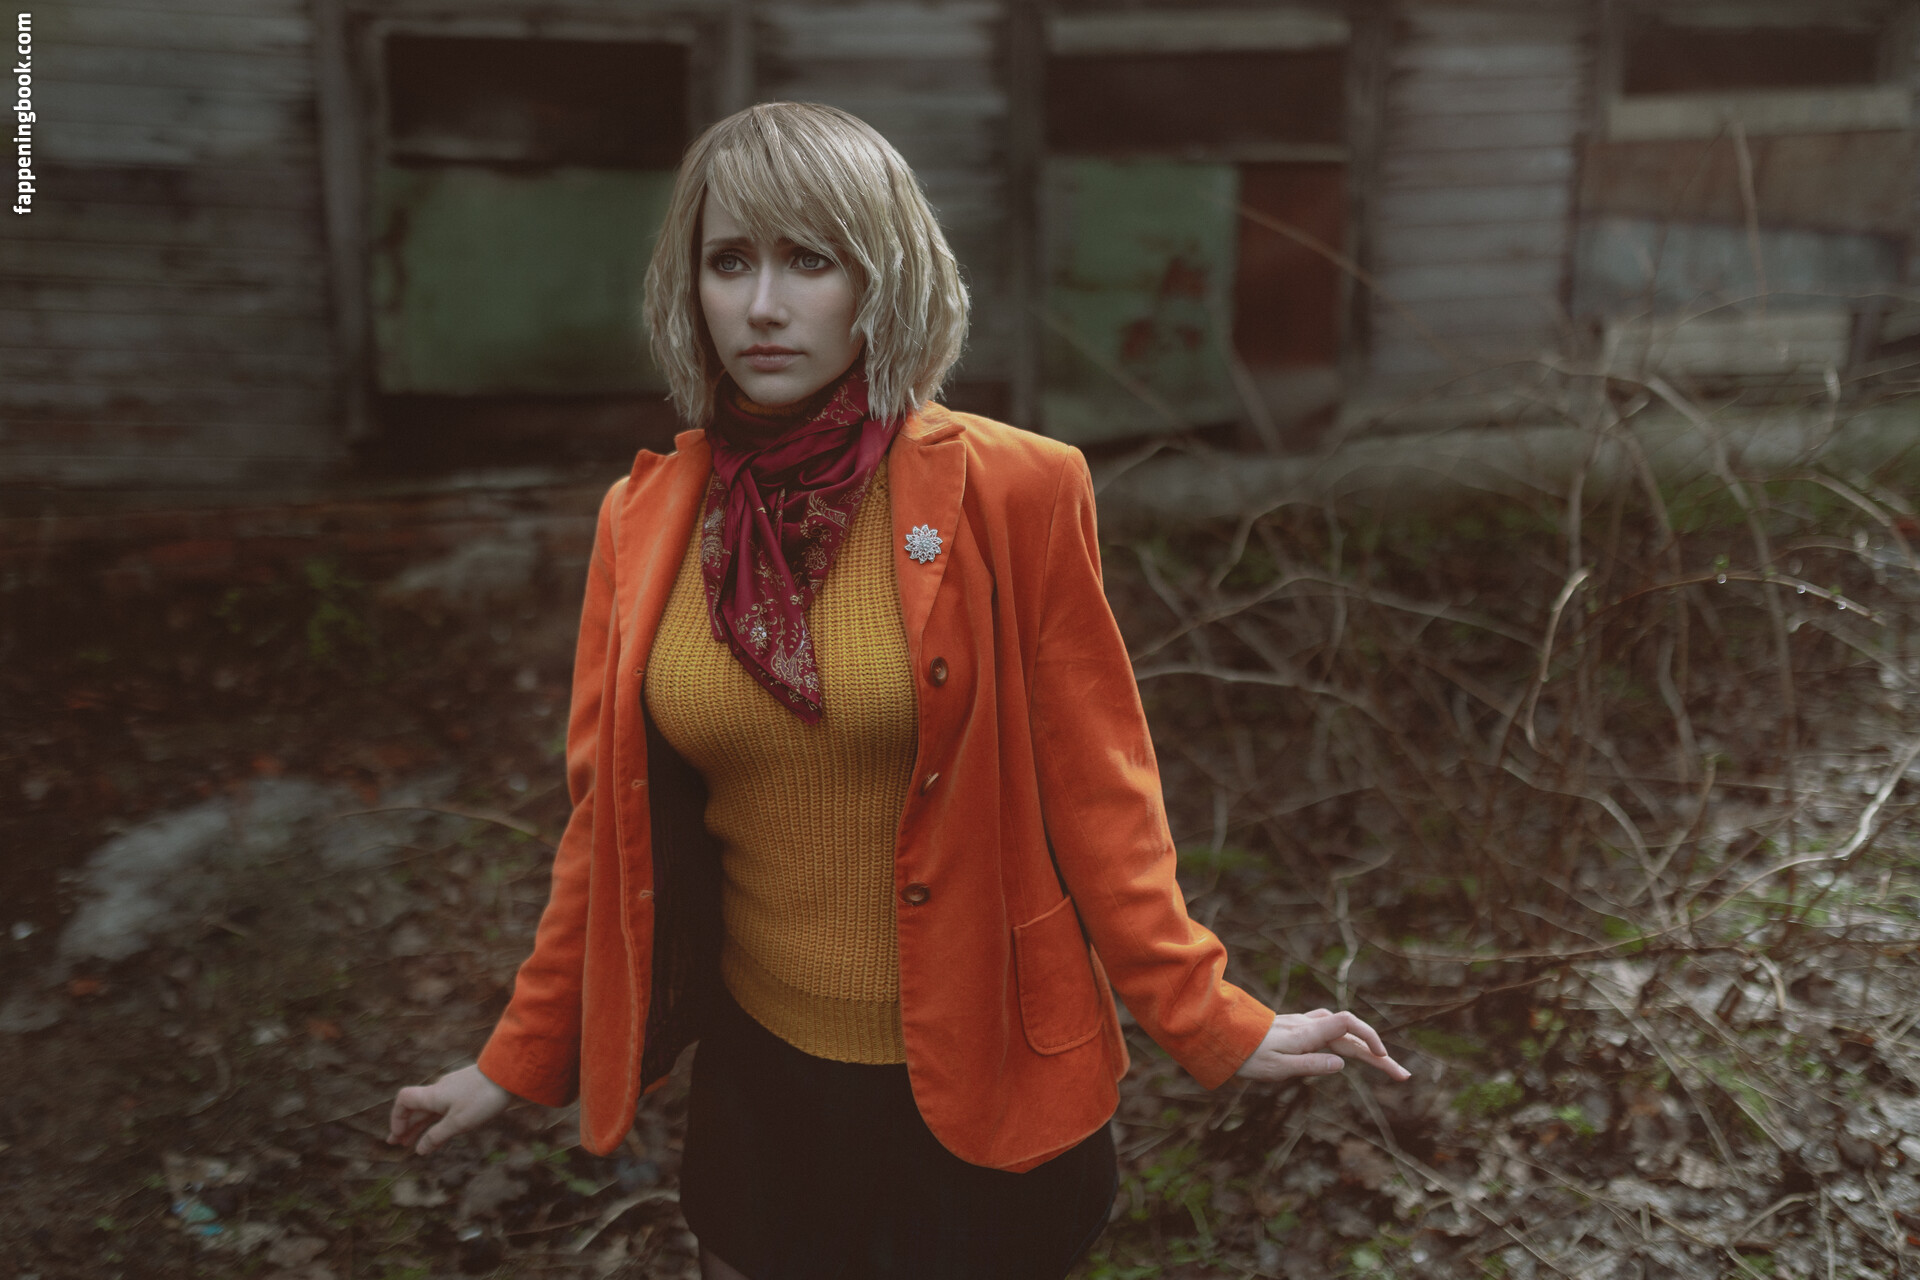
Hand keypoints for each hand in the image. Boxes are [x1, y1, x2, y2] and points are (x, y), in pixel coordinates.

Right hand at [387, 1064, 511, 1154]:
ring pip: (431, 1108)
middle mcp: (440, 1090)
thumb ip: (436, 1136)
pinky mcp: (467, 1090)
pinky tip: (440, 1130)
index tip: (399, 1135)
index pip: (404, 1100)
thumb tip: (419, 1150)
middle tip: (398, 1144)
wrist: (509, 1073)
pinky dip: (438, 1119)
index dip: (397, 1117)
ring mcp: (454, 1089)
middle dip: (406, 1126)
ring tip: (414, 1142)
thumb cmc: (482, 1098)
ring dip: (421, 1124)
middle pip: (416, 1108)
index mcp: (433, 1095)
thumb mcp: (458, 1123)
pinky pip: (445, 1106)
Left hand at [1235, 1009, 1411, 1082]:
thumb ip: (1310, 1064)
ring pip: (1340, 1032)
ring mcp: (1301, 1024)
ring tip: (1380, 1062)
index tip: (1384, 1059)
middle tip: (1403, 1076)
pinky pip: (1327, 1029)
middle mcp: (1307, 1025)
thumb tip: (1343, 1063)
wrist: (1219, 1034)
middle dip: (1378, 1054)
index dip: (1370, 1039)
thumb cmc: (1245, 1055)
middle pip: (1351, 1035)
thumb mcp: (1277, 1067)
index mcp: (1307, 1033)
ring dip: (1363, 1046)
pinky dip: (1345, 1038)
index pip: (1348, 1025)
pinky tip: (1345, 1045)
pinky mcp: (1294, 1028)